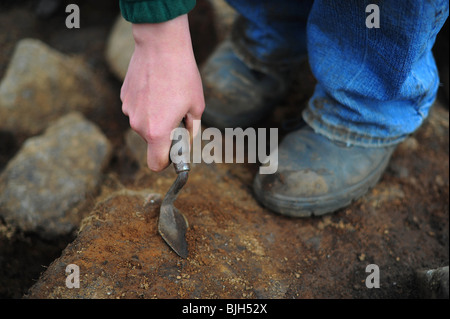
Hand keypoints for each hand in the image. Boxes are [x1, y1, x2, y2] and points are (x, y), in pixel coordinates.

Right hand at [120, 14, 204, 170]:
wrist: (160, 44)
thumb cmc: (183, 75)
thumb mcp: (197, 107)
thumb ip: (191, 131)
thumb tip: (186, 142)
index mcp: (157, 132)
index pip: (156, 164)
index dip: (167, 161)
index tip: (175, 150)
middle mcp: (138, 125)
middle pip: (152, 141)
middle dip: (165, 133)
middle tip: (178, 112)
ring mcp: (128, 110)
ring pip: (144, 124)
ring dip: (155, 117)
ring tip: (167, 95)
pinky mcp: (124, 97)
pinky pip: (137, 109)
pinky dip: (147, 104)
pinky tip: (156, 86)